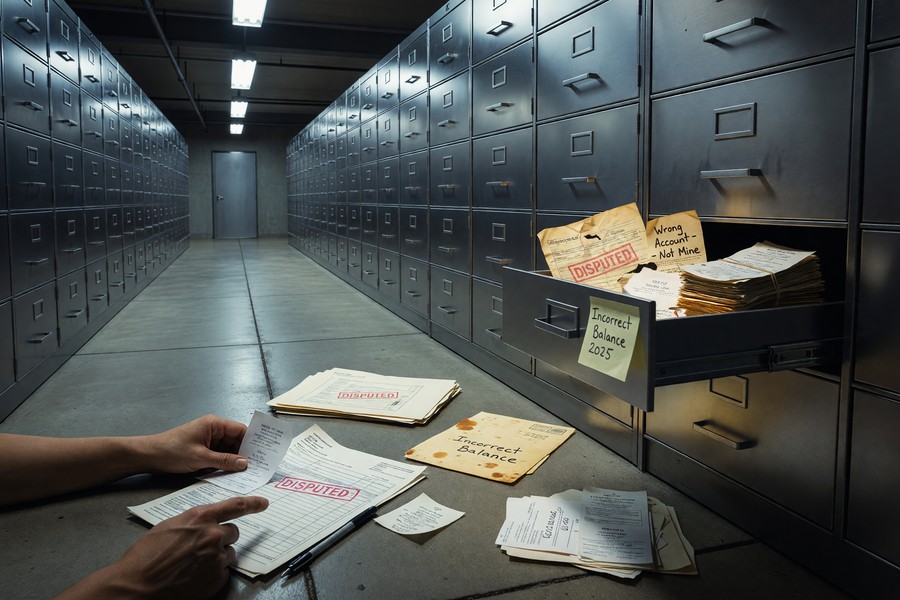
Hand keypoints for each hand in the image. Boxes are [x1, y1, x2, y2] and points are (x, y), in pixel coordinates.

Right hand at [60, 496, 268, 598]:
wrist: (136, 585)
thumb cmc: (146, 555)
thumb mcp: (169, 526)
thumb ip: (193, 521)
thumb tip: (204, 523)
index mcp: (200, 517)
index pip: (235, 506)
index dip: (252, 504)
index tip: (264, 503)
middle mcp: (212, 535)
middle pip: (233, 532)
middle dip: (221, 538)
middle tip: (201, 547)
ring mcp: (216, 558)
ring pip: (228, 553)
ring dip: (216, 557)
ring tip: (192, 564)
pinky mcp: (216, 579)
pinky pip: (223, 572)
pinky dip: (213, 574)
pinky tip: (194, 576)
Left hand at [142, 415, 249, 473]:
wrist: (148, 456)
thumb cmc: (172, 451)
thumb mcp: (201, 458)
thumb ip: (225, 460)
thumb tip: (245, 463)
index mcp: (215, 424)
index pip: (241, 430)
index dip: (253, 441)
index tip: (264, 453)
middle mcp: (214, 430)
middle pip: (237, 440)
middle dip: (246, 453)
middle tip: (258, 467)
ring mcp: (209, 440)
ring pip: (229, 449)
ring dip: (235, 460)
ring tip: (248, 473)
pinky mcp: (203, 450)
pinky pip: (220, 455)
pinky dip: (226, 463)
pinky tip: (233, 473)